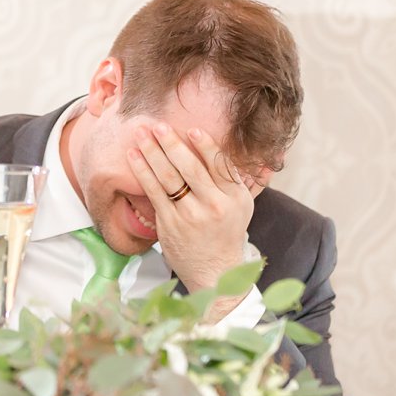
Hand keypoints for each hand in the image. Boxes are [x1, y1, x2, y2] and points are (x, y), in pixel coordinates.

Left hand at [127, 123, 258, 306]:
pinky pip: (153, 192)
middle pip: (191, 168)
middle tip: (158, 125)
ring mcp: (190, 215)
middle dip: (172, 144)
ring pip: (169, 177)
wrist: (214, 270)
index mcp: (235, 197)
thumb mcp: (243, 206)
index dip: (206, 146)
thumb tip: (262, 156)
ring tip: (141, 134)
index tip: (191, 129)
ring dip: (153, 153)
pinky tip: (133, 156)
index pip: (220, 165)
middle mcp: (214, 205)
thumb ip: (244, 180)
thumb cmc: (225, 232)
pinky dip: (142, 171)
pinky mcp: (170, 223)